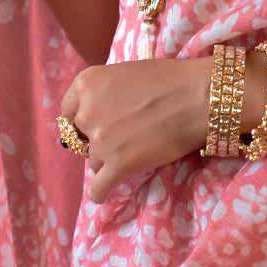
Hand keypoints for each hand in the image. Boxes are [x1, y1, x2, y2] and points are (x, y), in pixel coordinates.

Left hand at [60, 57, 212, 202]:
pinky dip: (102, 192)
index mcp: (86, 84)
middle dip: (98, 140)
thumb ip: (103, 93)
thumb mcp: (125, 73)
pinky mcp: (118, 165)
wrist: (197, 97)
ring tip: (132, 154)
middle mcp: (87, 113)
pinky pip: (98, 189)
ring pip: (93, 161)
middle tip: (122, 137)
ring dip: (107, 161)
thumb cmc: (169, 79)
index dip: (83, 121)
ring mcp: (101, 141)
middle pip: (81, 138)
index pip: (68, 112)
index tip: (95, 125)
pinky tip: (106, 192)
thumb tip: (94, 116)